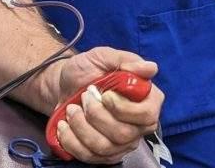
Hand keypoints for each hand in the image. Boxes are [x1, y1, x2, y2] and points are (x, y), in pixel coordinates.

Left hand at [49, 47, 163, 163]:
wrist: (64, 84)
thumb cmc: (87, 69)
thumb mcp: (102, 56)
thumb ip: (126, 59)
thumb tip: (150, 67)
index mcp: (146, 100)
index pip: (148, 115)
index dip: (123, 108)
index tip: (105, 95)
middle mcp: (138, 125)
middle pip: (123, 134)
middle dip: (95, 115)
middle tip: (83, 97)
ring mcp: (122, 143)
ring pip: (104, 147)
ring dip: (81, 126)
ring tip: (71, 109)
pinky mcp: (104, 155)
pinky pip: (89, 156)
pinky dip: (71, 139)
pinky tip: (65, 124)